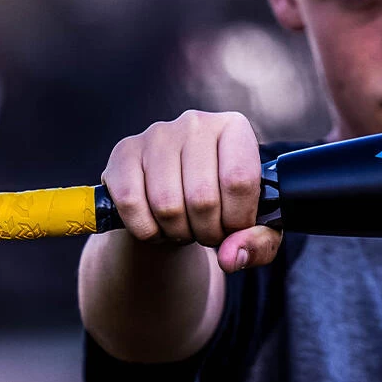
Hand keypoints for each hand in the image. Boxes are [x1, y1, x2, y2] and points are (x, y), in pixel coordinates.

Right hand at [100, 110, 281, 273]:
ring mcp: (157, 135)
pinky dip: (147, 230)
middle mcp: (196, 123)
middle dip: (207, 232)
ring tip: (185, 227)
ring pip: (166, 205)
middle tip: (208, 233)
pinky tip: (158, 224)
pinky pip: (132, 205)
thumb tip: (231, 258)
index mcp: (235, 128)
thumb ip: (258, 245)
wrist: (176, 197)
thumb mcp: (253, 226)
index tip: (234, 229)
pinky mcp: (124, 152)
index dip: (237, 219)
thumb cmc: (222, 206)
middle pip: (202, 198)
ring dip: (177, 232)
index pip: (240, 180)